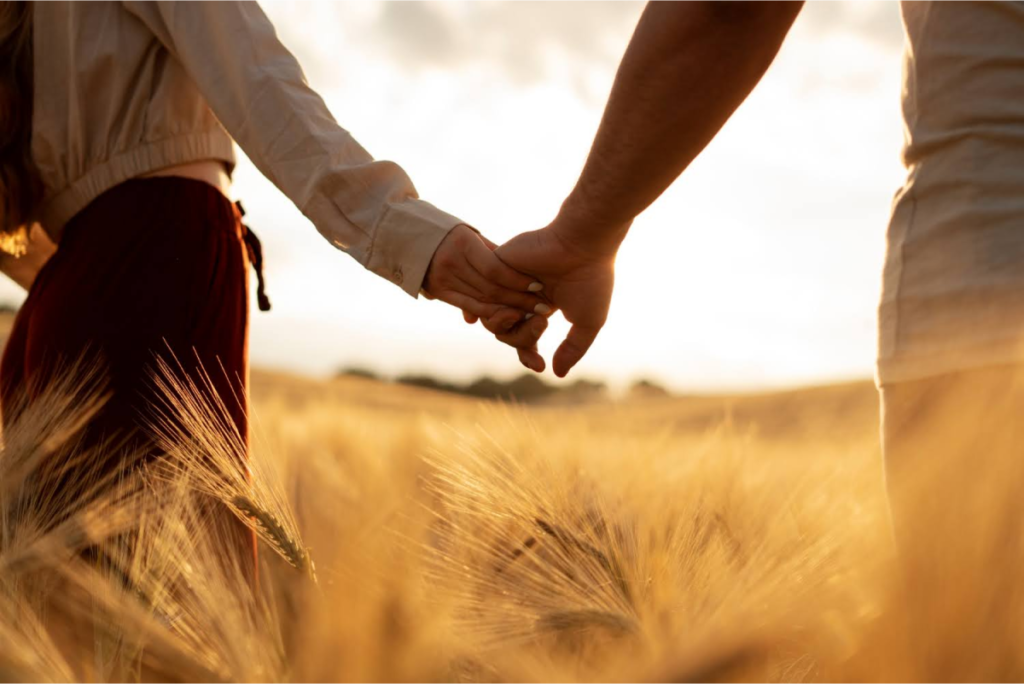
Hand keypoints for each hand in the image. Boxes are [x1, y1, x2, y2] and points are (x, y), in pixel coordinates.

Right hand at [422, 225, 548, 323]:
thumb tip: (520, 272)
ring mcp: (442, 279)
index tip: (538, 285)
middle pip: (490, 288)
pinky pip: (469, 305)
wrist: (407, 235)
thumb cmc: (449, 232)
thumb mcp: (470, 235)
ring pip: (481, 300)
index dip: (517, 280)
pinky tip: (508, 316)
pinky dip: (489, 312)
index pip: (494, 269)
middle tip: (542, 307)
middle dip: (519, 299)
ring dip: (508, 309)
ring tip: (531, 314)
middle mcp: (451, 263)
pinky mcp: (438, 292)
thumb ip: (493, 253)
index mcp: (462, 244)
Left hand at [493, 220, 617, 376]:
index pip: (524, 337)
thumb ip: (572, 349)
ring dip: (514, 325)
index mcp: (542, 304)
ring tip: (538, 314)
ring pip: (492, 320)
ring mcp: (508, 281)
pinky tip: (517, 306)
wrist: (584, 243)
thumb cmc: (591, 279)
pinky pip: (483, 298)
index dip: (528, 355)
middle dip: (523, 338)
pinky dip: (499, 308)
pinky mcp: (495, 266)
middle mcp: (522, 293)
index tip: (540, 366)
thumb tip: (556, 374)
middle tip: (543, 322)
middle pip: (506, 333)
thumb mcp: (587, 322)